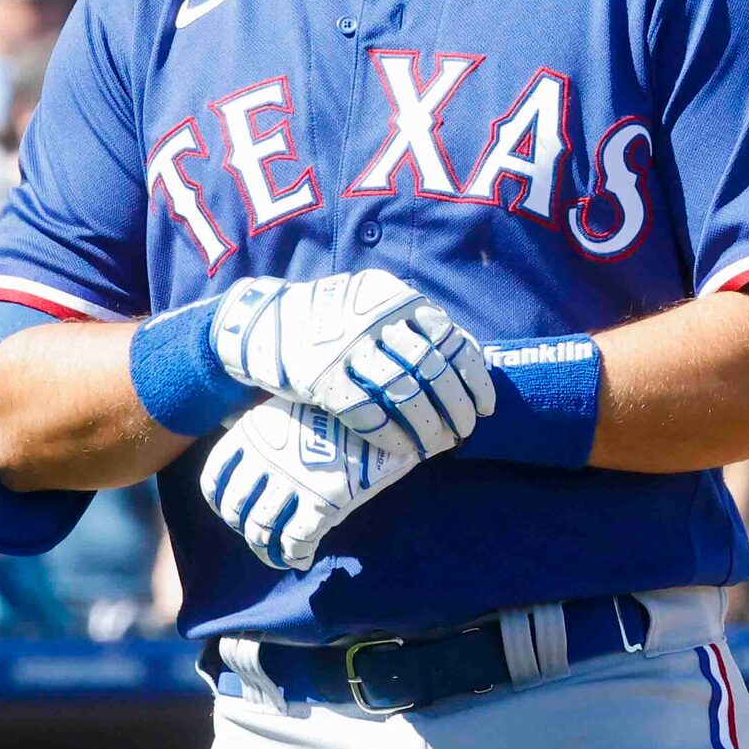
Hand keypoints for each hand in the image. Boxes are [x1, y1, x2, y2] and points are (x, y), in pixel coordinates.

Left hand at [204, 398, 417, 572]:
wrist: (387, 407)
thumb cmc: (339, 405)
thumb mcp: (289, 402)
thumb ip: (265, 424)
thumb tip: (241, 432)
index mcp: (252, 432)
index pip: (215, 479)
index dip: (221, 502)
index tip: (235, 512)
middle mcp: (264, 459)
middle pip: (236, 510)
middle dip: (245, 530)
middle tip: (261, 536)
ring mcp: (293, 482)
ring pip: (262, 531)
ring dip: (267, 551)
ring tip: (278, 557)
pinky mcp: (323, 502)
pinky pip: (296, 542)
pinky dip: (295, 557)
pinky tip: (303, 559)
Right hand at [210, 270, 493, 459]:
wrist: (263, 323)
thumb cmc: (331, 321)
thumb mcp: (373, 304)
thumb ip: (412, 323)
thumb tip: (463, 360)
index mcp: (395, 298)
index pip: (450, 339)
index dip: (474, 377)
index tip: (485, 406)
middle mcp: (373, 319)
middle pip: (432, 369)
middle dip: (457, 406)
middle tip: (465, 431)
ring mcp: (347, 348)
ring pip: (404, 394)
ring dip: (428, 426)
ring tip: (439, 444)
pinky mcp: (322, 379)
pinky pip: (367, 415)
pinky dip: (391, 437)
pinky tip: (403, 450)